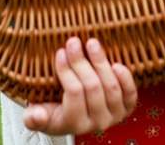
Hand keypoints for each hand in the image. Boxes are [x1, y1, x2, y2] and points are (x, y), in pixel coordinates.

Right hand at [23, 37, 137, 135]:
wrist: (76, 113)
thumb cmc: (55, 110)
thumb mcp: (39, 114)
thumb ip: (33, 118)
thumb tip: (35, 116)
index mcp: (74, 124)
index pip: (74, 93)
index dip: (67, 71)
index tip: (60, 52)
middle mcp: (97, 123)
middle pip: (92, 87)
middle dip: (81, 61)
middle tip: (73, 42)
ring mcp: (114, 116)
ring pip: (111, 87)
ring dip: (101, 61)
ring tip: (91, 43)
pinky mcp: (127, 107)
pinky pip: (130, 93)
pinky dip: (125, 77)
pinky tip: (115, 62)